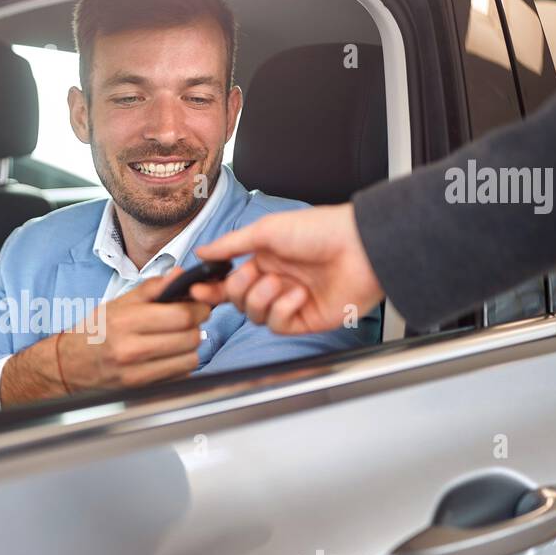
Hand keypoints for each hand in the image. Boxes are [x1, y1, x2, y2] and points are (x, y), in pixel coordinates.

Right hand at [0, 267, 210, 404]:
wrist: (69, 365)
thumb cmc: (94, 332)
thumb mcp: (118, 303)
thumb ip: (153, 288)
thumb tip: (180, 276)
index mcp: (126, 323)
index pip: (182, 316)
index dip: (198, 308)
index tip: (198, 305)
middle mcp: (132, 350)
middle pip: (190, 338)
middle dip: (195, 327)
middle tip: (188, 321)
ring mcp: (138, 374)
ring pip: (190, 360)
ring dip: (190, 348)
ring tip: (178, 339)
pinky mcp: (143, 390)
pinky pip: (180, 376)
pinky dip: (180, 365)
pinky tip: (168, 356)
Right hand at [189, 203, 382, 333]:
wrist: (359, 248)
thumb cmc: (319, 231)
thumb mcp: (266, 230)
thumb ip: (230, 244)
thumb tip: (202, 251)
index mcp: (265, 259)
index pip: (229, 280)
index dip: (211, 287)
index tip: (196, 289)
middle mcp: (275, 281)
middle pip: (238, 300)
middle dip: (240, 289)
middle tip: (253, 275)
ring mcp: (290, 302)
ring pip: (254, 315)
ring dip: (262, 299)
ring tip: (281, 283)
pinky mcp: (305, 320)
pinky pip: (277, 324)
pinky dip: (283, 309)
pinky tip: (299, 295)